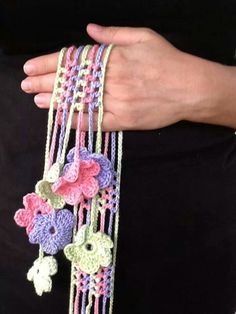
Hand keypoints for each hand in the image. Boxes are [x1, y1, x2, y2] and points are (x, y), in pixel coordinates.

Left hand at [21, 24, 222, 130]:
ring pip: (78, 102)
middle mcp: (111, 81)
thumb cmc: (168, 61)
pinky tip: (61, 118)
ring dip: (55, 102)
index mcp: (113, 59)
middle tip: (25, 85)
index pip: (72, 61)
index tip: (30, 67)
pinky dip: (77, 121)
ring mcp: (117, 103)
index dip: (48, 64)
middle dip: (44, 83)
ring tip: (37, 100)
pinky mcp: (125, 121)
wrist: (190, 88)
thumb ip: (114, 34)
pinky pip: (95, 122)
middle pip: (71, 82)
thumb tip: (90, 30)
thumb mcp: (143, 37)